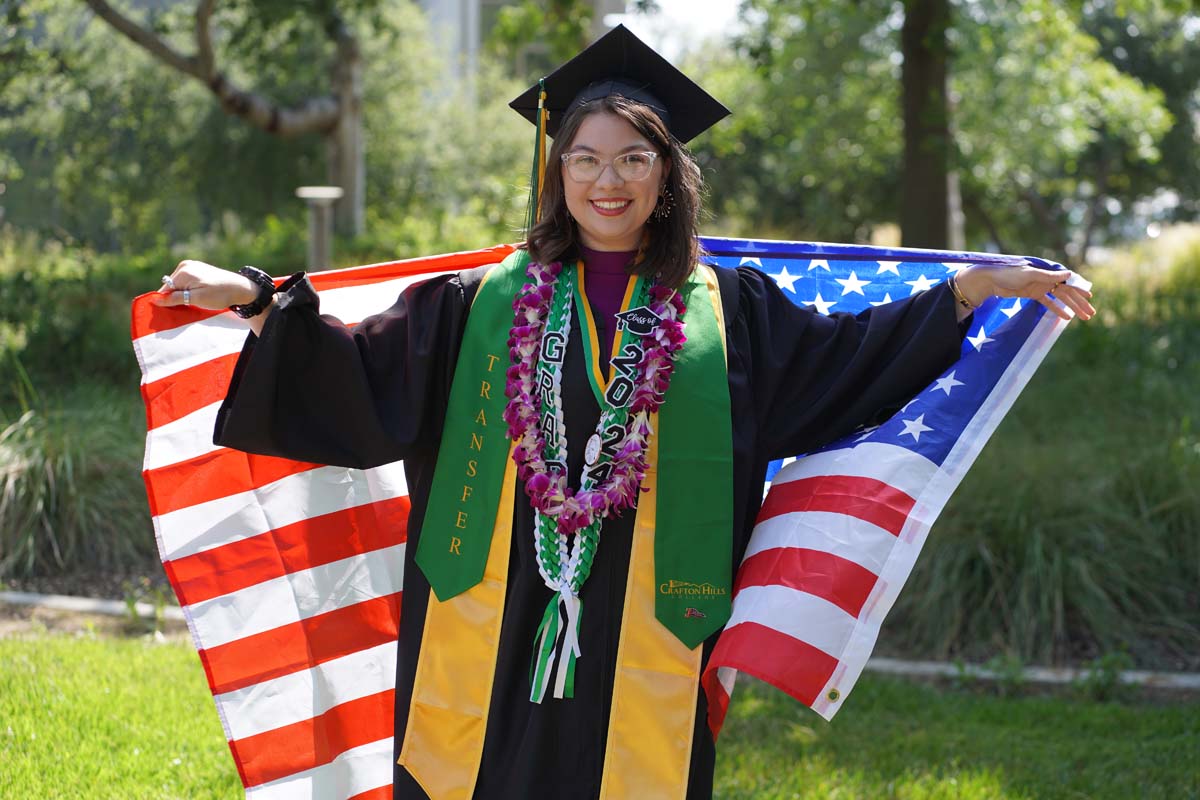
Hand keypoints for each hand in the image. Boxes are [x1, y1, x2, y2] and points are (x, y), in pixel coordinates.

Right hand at [155, 260, 259, 309]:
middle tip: (185, 309)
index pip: (165, 289)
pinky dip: (188, 290)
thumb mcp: (196, 299)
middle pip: (171, 286)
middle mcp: (185, 265)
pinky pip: (186, 282)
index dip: (166, 302)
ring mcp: (192, 265)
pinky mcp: (198, 269)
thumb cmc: (219, 295)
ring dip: (182, 295)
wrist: (240, 288)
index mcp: (183, 271)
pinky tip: (196, 296)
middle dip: (174, 298)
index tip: (172, 312)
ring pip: (178, 284)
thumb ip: (175, 298)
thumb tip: (155, 299)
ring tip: (193, 303)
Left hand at [955, 264, 1095, 320]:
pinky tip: (1066, 317)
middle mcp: (1047, 278)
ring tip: (1083, 317)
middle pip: (1067, 292)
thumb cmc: (1009, 273)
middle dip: (1079, 303)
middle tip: (1091, 314)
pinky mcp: (1033, 294)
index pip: (1068, 281)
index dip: (1079, 289)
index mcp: (1048, 271)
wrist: (990, 280)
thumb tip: (1069, 274)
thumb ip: (1049, 276)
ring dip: (1071, 307)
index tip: (1090, 297)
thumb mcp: (1030, 274)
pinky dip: (1057, 309)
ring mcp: (1040, 286)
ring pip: (1060, 299)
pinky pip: (1048, 302)